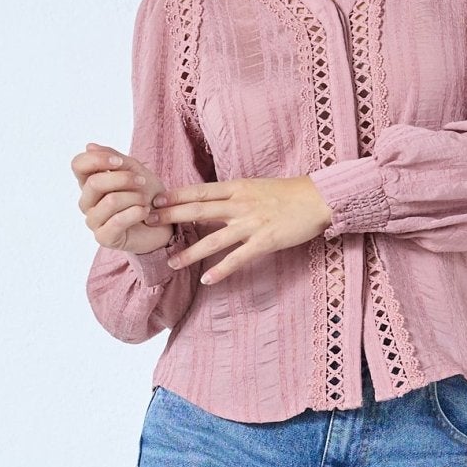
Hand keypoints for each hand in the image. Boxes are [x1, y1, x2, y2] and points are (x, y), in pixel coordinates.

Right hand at [72, 140, 170, 254]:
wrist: (164, 223)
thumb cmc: (148, 196)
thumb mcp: (135, 170)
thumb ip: (115, 159)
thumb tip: (89, 146)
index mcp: (90, 183)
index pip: (78, 165)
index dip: (97, 160)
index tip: (119, 162)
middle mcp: (87, 202)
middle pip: (94, 183)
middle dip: (123, 179)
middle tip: (142, 181)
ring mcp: (94, 221)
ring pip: (110, 201)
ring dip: (134, 197)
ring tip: (146, 201)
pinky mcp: (104, 238)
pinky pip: (118, 221)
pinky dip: (136, 213)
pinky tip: (146, 212)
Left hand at [151, 176, 334, 284]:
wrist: (318, 198)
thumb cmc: (287, 193)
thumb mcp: (255, 187)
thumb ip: (232, 195)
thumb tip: (208, 202)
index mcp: (237, 188)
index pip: (199, 191)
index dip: (175, 196)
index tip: (153, 200)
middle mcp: (240, 204)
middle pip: (199, 211)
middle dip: (172, 217)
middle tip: (148, 223)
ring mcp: (252, 223)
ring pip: (214, 239)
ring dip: (190, 252)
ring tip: (171, 263)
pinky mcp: (265, 241)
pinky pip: (238, 258)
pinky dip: (222, 269)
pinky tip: (208, 280)